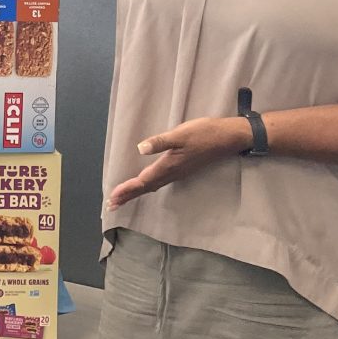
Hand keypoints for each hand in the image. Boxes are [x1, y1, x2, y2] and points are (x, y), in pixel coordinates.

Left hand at [105, 117, 248, 209]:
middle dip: (128, 196)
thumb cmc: (203, 133)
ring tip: (122, 198)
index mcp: (168, 166)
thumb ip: (160, 142)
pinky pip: (159, 182)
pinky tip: (145, 185)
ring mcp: (177, 172)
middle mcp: (171, 173)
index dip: (127, 189)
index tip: (112, 198)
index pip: (142, 181)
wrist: (226, 138)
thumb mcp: (180, 134)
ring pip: (152, 186)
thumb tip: (140, 148)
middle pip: (145, 188)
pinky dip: (147, 186)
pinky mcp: (182, 169)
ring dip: (136, 193)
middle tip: (111, 205)